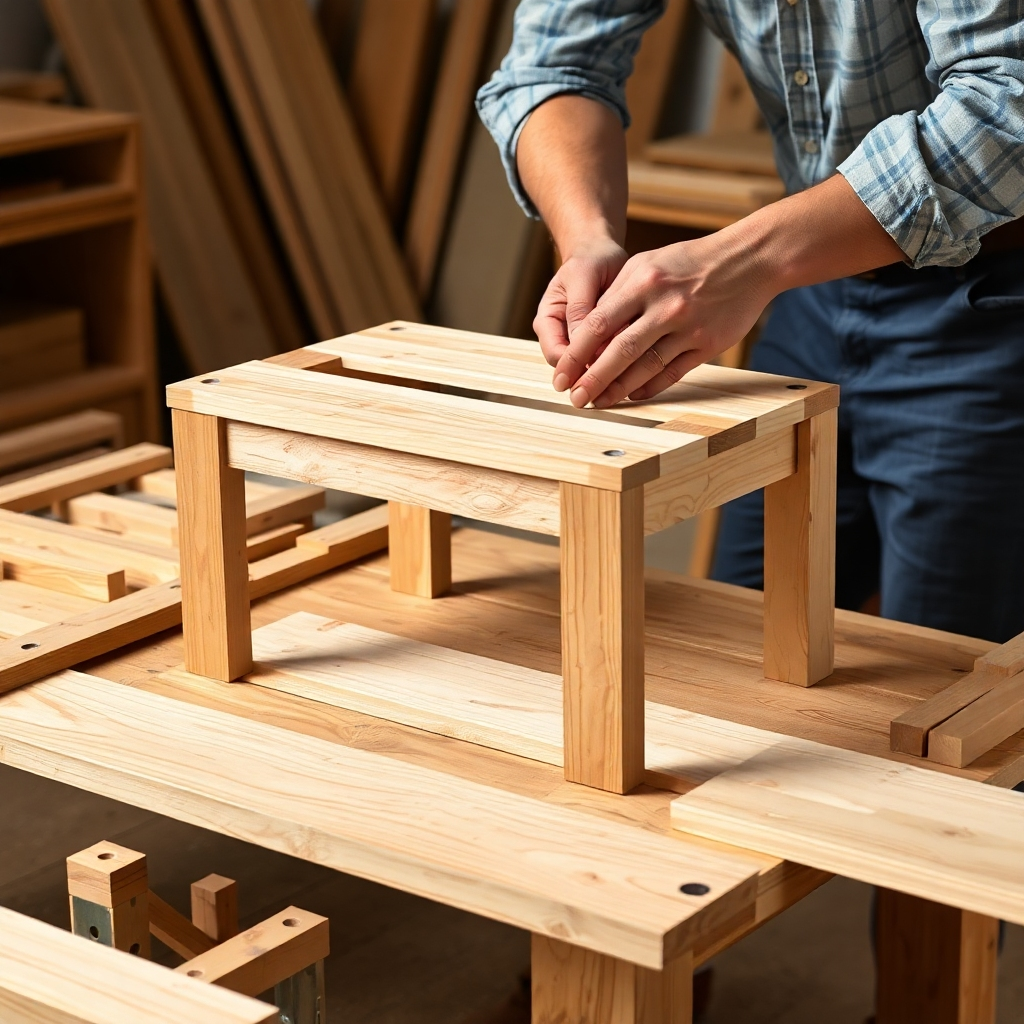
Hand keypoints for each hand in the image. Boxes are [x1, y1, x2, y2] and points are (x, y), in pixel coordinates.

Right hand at [534, 236, 626, 368]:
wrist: (602, 253)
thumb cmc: (590, 259)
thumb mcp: (583, 276)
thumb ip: (580, 309)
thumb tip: (583, 346)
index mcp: (547, 321)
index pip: (556, 355)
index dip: (575, 366)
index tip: (601, 366)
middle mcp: (560, 335)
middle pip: (573, 367)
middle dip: (593, 373)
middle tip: (619, 375)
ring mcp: (579, 339)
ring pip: (591, 365)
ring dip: (608, 367)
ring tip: (632, 365)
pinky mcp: (600, 340)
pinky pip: (607, 356)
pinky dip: (620, 358)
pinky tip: (637, 356)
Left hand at [552, 233, 774, 408]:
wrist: (749, 260)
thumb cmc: (691, 261)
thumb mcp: (647, 263)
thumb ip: (617, 295)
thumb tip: (586, 333)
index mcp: (643, 282)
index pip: (598, 325)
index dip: (576, 355)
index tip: (561, 375)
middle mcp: (665, 306)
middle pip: (619, 352)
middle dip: (592, 380)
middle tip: (575, 399)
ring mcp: (688, 328)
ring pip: (645, 368)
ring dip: (618, 389)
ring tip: (599, 401)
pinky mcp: (708, 345)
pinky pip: (672, 374)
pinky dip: (649, 387)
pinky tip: (632, 395)